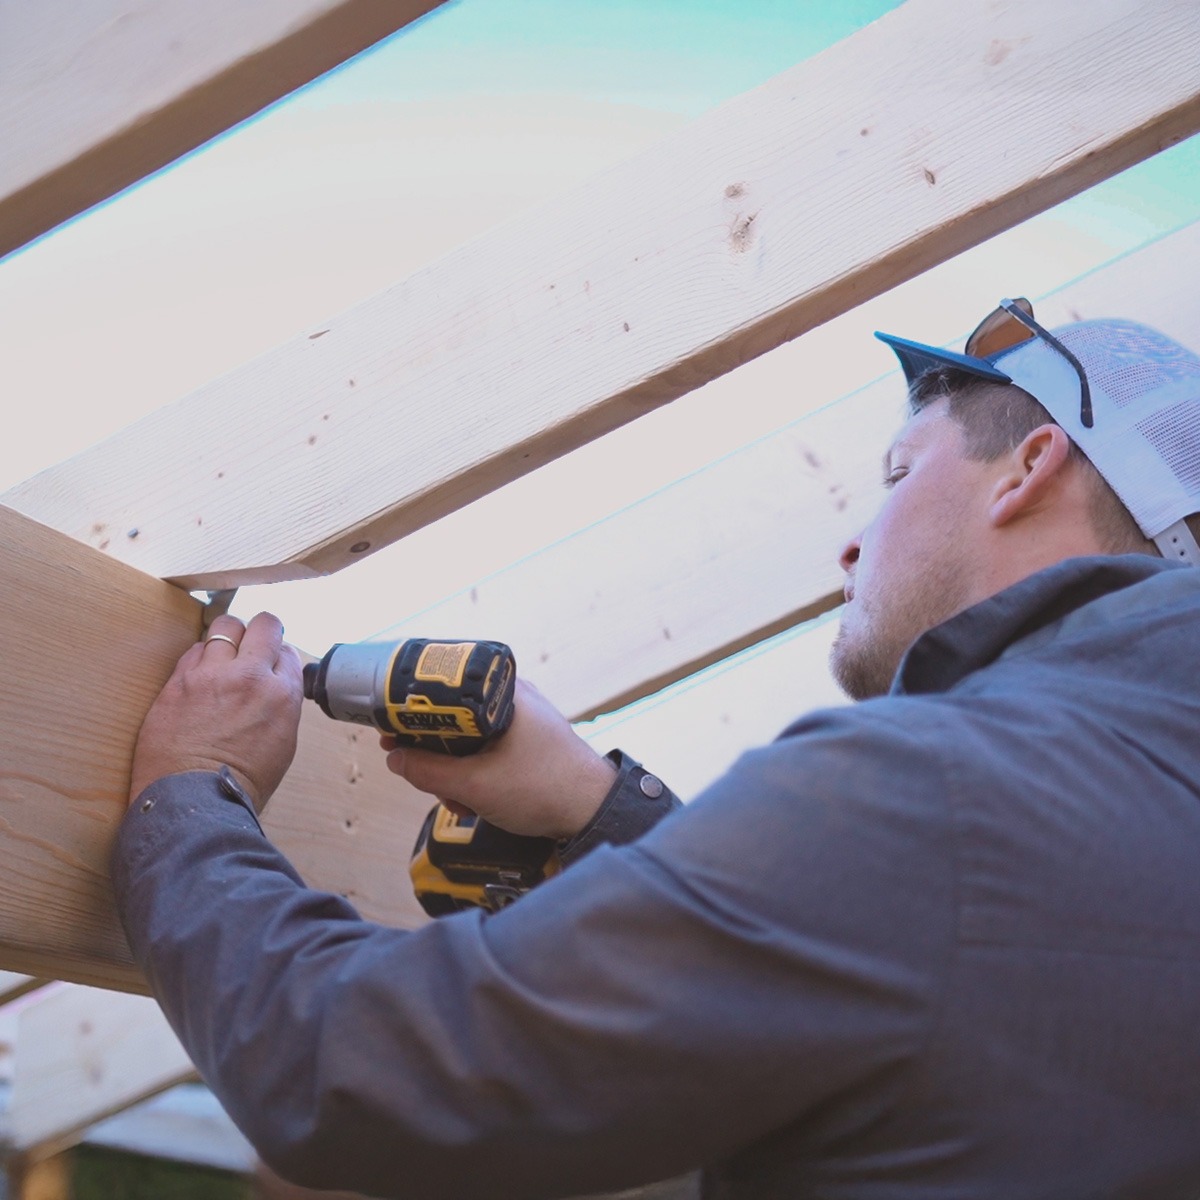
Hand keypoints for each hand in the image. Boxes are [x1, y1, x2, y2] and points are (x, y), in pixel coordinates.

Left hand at [129, 612, 303, 811]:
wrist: (196, 800)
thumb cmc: (242, 782)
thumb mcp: (282, 742)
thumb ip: (281, 704)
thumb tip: (275, 684)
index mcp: (283, 695)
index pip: (288, 652)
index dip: (279, 656)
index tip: (270, 663)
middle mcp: (251, 676)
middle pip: (263, 625)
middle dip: (260, 630)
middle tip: (252, 642)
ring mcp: (212, 675)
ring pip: (224, 627)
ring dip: (227, 638)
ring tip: (222, 656)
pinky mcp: (179, 681)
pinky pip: (193, 650)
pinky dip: (199, 657)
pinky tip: (199, 675)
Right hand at [382, 678, 616, 840]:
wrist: (595, 811)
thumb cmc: (545, 789)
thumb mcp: (475, 785)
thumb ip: (429, 772)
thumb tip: (396, 758)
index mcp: (504, 692)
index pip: (443, 692)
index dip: (413, 716)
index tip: (394, 735)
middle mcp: (515, 697)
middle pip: (454, 719)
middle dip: (438, 757)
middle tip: (432, 783)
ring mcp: (525, 719)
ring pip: (471, 740)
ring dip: (458, 773)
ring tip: (463, 802)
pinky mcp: (531, 741)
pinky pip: (491, 750)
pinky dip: (479, 774)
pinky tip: (478, 802)